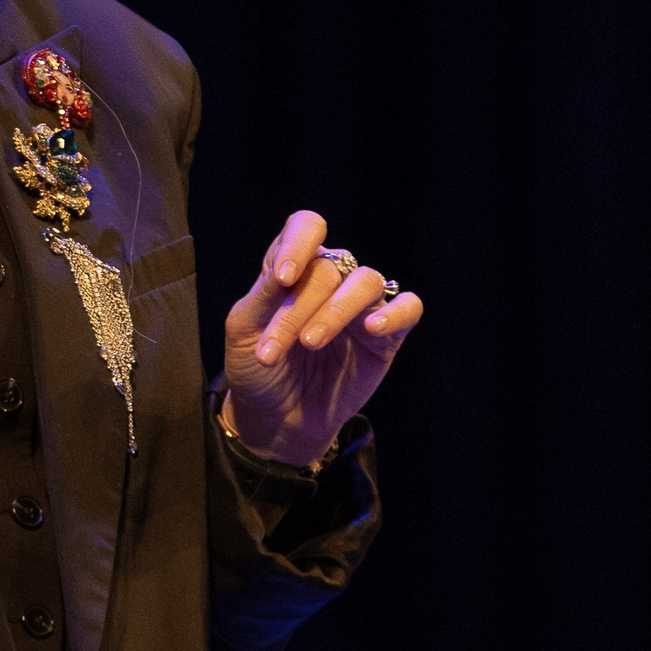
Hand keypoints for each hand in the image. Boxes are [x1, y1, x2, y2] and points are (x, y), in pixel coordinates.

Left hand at [221, 209, 422, 465]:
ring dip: (336, 311)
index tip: (282, 279)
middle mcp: (331, 279)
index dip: (298, 244)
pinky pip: (408, 307)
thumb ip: (264, 296)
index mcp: (294, 268)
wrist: (275, 421)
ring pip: (366, 281)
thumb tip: (286, 269)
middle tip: (273, 351)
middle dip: (298, 308)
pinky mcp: (386, 336)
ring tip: (310, 343)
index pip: (306, 228)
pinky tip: (372, 329)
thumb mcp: (243, 332)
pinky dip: (395, 313)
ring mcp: (361, 307)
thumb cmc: (256, 371)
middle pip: (329, 267)